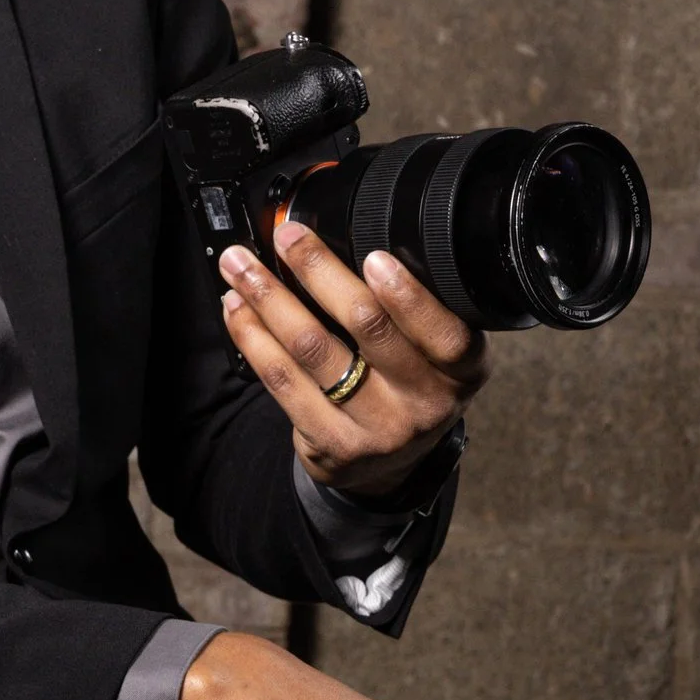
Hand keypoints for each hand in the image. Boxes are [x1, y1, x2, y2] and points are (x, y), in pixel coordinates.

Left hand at [218, 216, 488, 502]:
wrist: (388, 465)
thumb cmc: (410, 386)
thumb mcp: (437, 352)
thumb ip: (412, 309)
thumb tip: (349, 234)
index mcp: (461, 370)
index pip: (442, 332)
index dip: (407, 296)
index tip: (374, 255)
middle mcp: (426, 403)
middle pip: (367, 328)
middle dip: (319, 271)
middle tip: (287, 236)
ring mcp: (378, 429)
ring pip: (313, 350)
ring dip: (270, 298)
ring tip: (240, 265)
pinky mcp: (332, 445)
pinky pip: (282, 382)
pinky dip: (253, 338)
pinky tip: (238, 310)